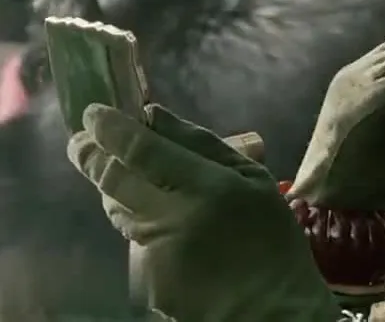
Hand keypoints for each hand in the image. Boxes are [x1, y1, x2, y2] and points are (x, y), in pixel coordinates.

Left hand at [68, 103, 341, 321]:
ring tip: (127, 177)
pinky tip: (171, 231)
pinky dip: (145, 226)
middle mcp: (172, 218)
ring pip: (118, 209)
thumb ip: (205, 146)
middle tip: (81, 141)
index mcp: (206, 188)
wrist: (270, 312)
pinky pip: (137, 241)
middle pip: (112, 179)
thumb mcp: (255, 182)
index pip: (141, 149)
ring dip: (114, 188)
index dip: (110, 128)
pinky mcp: (146, 279)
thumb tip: (155, 116)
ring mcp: (154, 253)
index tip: (93, 112)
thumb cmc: (271, 240)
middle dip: (90, 154)